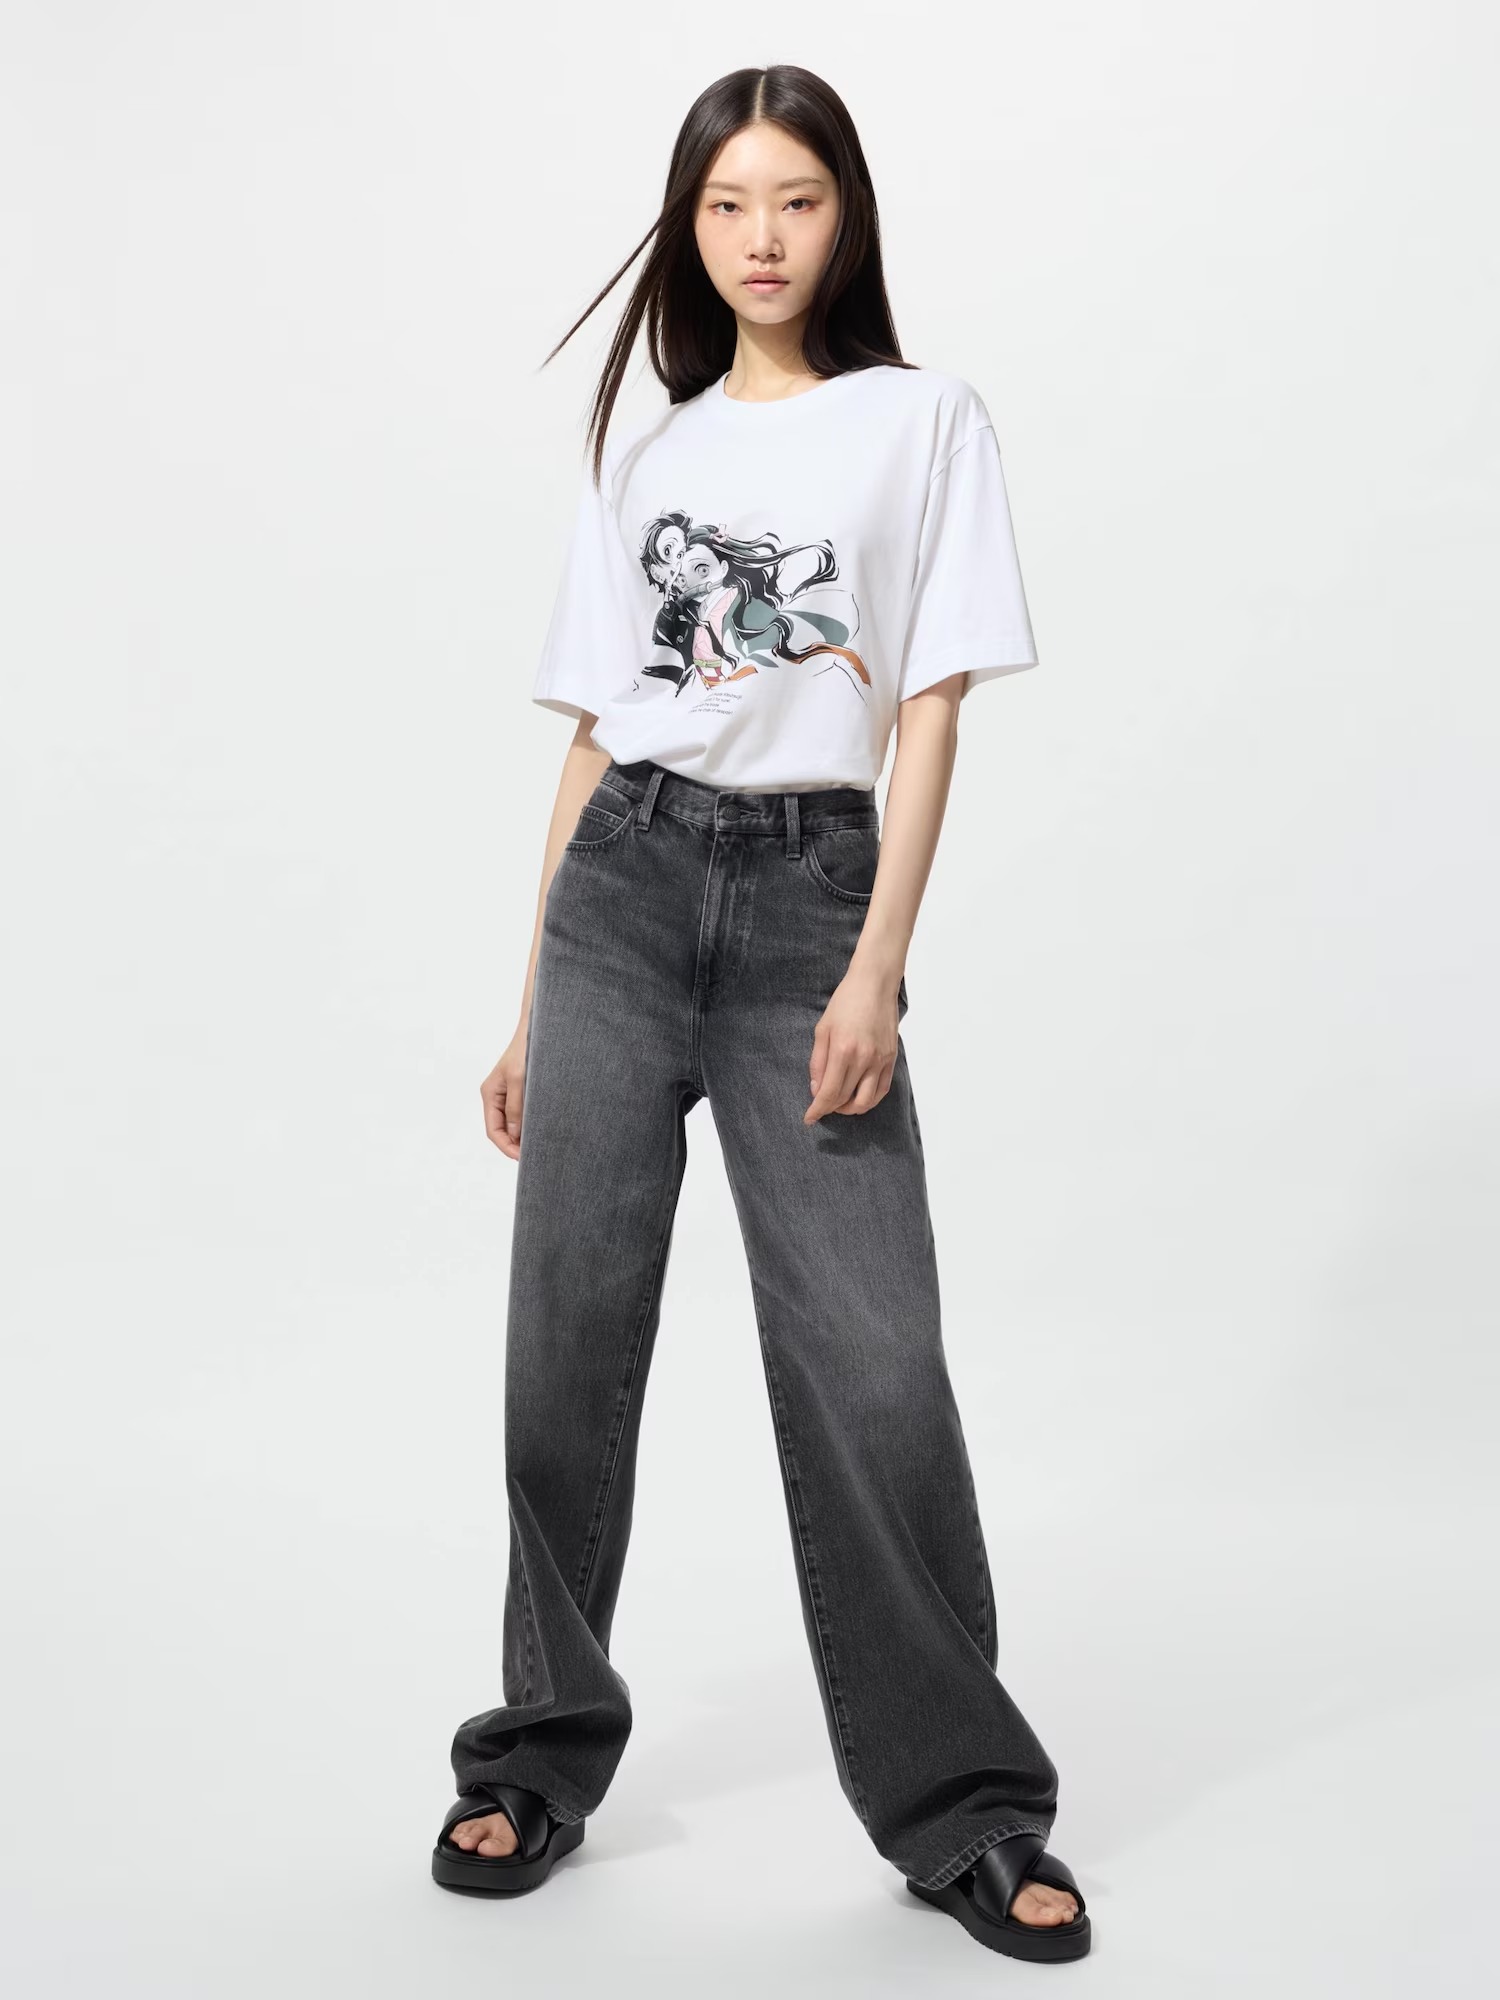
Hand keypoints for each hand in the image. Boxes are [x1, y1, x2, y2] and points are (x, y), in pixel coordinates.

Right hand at [479, 1022, 528, 1159]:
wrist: (536, 1028)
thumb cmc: (525, 1050)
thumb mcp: (519, 1079)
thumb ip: (515, 1107)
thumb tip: (514, 1134)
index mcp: (490, 1094)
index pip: (493, 1131)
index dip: (506, 1147)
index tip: (523, 1157)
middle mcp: (496, 1096)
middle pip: (501, 1130)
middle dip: (515, 1144)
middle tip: (534, 1156)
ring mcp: (507, 1094)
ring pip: (512, 1123)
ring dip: (522, 1135)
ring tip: (539, 1144)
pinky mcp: (520, 1090)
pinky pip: (521, 1113)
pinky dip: (528, 1124)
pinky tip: (541, 1128)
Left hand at [804, 968, 903, 1124]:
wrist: (875, 984)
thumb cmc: (845, 1002)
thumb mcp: (822, 1030)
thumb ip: (818, 1063)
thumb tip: (816, 1090)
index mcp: (842, 1051)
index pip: (829, 1093)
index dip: (817, 1110)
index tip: (809, 1118)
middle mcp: (864, 1059)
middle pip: (845, 1100)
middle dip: (830, 1108)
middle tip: (821, 1105)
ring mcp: (880, 1060)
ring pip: (866, 1101)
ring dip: (850, 1108)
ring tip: (840, 1102)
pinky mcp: (891, 1059)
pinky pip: (882, 1091)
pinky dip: (869, 1100)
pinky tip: (858, 1096)